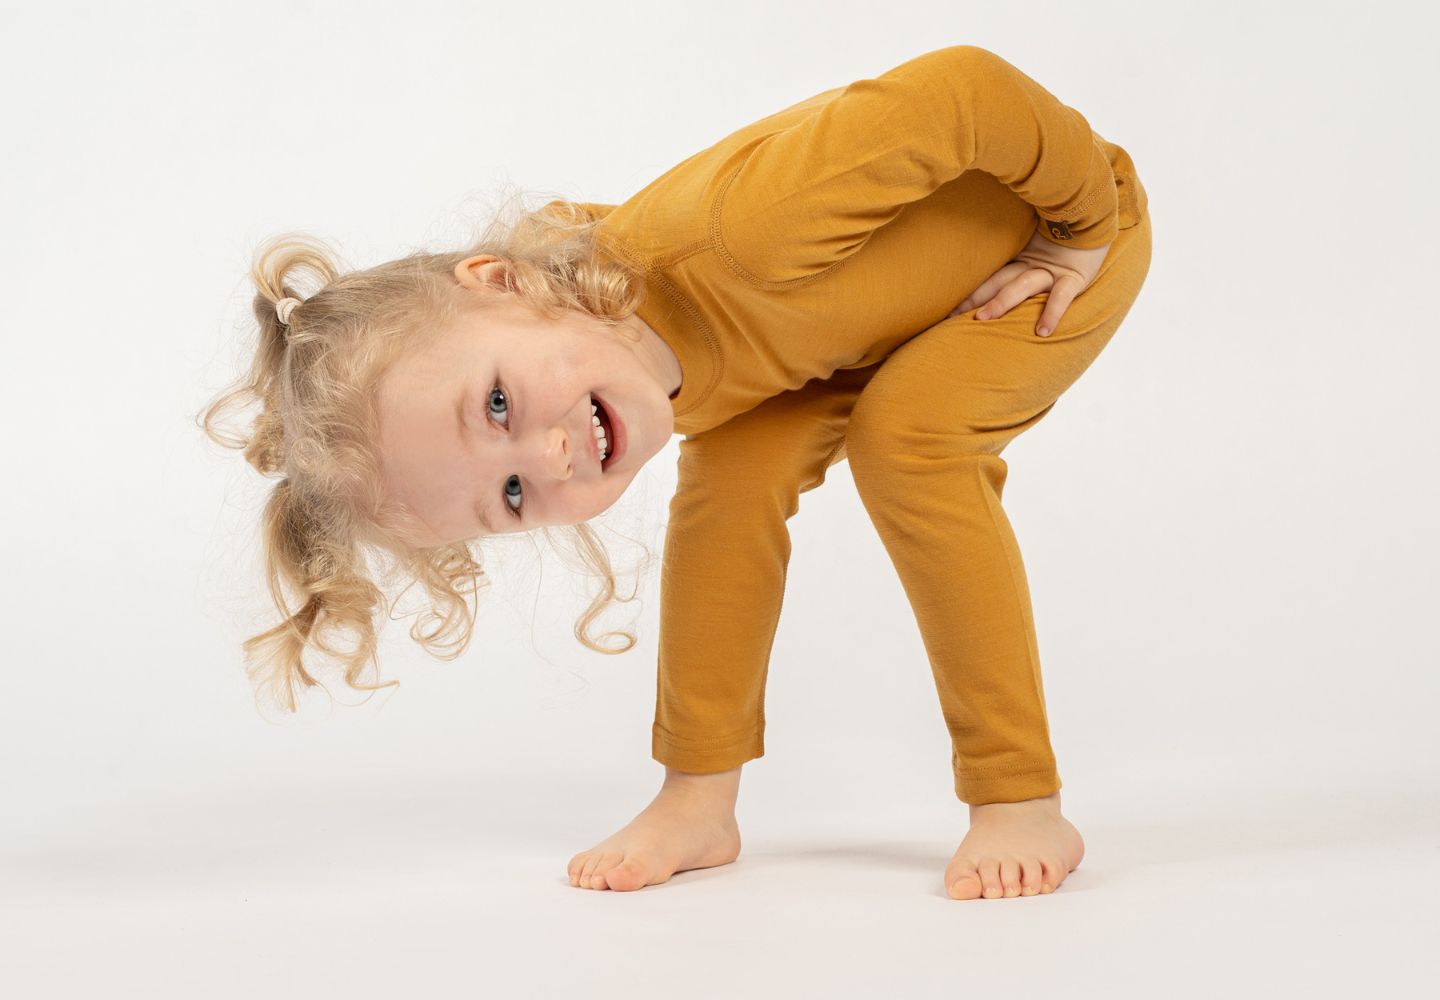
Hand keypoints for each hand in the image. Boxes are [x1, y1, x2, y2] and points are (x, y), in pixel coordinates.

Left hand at [948, 220, 1111, 336]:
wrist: (1099, 212)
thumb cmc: (1069, 230)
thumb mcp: (1038, 237)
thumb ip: (1015, 243)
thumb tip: (989, 237)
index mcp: (1021, 256)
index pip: (989, 272)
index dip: (968, 286)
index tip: (943, 302)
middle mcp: (1032, 263)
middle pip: (997, 280)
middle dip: (974, 297)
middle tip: (949, 314)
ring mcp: (1052, 270)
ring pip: (1021, 286)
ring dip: (1002, 302)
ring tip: (983, 318)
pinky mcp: (1075, 276)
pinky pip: (1062, 297)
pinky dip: (1052, 313)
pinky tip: (1042, 332)